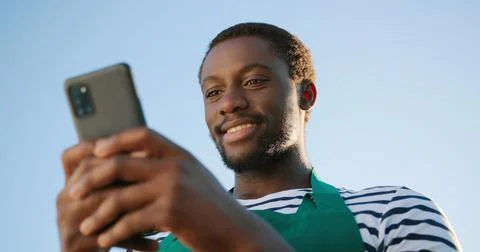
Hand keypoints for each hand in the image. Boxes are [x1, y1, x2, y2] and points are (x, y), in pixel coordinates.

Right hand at [57, 142, 157, 251]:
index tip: (141, 151)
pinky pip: (111, 237)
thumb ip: (114, 178)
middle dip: (127, 175)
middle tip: (155, 177)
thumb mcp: (104, 200)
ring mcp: (67, 221)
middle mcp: (65, 199)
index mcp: (71, 184)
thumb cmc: (102, 228)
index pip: (78, 156)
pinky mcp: (75, 244)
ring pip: (104, 205)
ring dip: (136, 207)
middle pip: (94, 176)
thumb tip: (149, 151)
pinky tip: (156, 244)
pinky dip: (136, 240)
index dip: (106, 149)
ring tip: (163, 209)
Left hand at [69, 127, 292, 250]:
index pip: (143, 134)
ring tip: (86, 228)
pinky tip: (106, 242)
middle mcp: (175, 166)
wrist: (237, 232)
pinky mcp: (172, 213)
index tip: (95, 151)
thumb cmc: (212, 209)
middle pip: (120, 163)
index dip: (115, 139)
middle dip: (91, 179)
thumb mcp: (194, 179)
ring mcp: (174, 188)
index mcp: (180, 155)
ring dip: (97, 214)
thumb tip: (135, 164)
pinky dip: (113, 233)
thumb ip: (171, 168)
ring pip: (120, 196)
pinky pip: (129, 221)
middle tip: (73, 194)